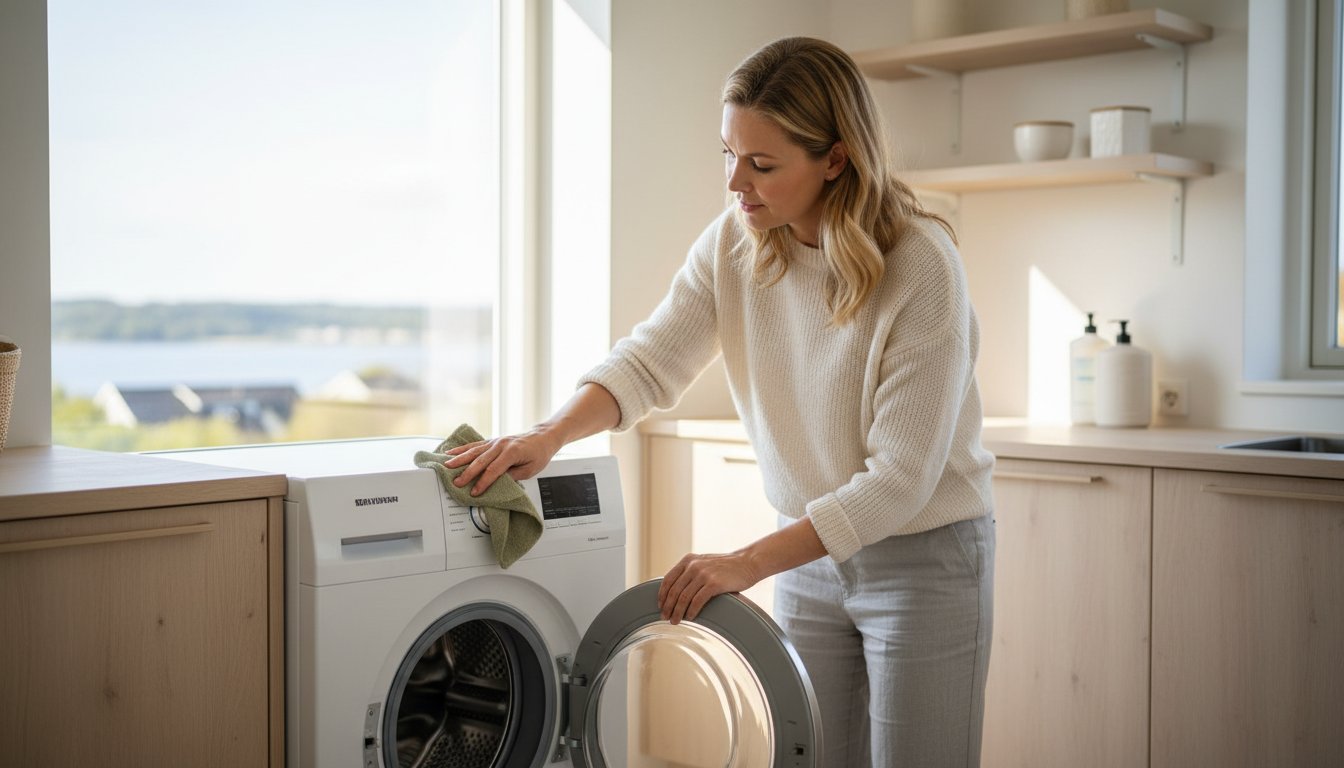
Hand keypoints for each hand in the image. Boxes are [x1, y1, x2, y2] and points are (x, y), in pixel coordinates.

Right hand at [443, 428, 559, 495]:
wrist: (542, 437)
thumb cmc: (539, 453)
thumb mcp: (530, 469)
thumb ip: (513, 476)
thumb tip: (497, 484)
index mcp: (512, 452)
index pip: (494, 470)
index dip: (483, 482)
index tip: (475, 492)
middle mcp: (501, 445)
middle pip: (480, 460)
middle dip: (467, 473)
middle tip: (456, 482)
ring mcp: (495, 441)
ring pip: (474, 450)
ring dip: (459, 458)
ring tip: (447, 465)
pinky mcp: (492, 441)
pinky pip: (474, 445)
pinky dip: (462, 449)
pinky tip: (450, 452)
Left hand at [657, 551, 761, 623]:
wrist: (747, 562)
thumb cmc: (726, 566)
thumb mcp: (703, 562)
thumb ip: (690, 571)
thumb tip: (675, 590)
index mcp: (688, 560)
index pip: (668, 579)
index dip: (662, 595)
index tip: (660, 606)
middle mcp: (693, 565)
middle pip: (674, 590)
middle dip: (668, 607)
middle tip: (665, 618)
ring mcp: (704, 574)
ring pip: (683, 597)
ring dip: (677, 612)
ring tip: (675, 621)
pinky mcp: (714, 583)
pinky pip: (697, 601)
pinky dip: (691, 611)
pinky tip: (690, 618)